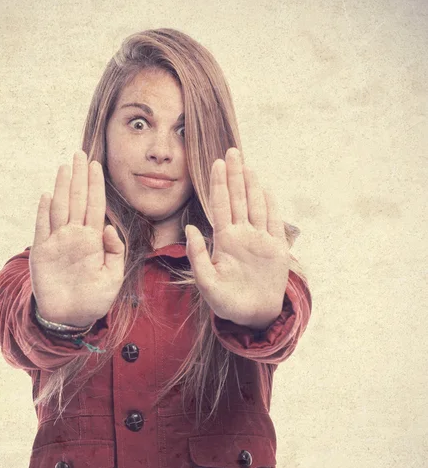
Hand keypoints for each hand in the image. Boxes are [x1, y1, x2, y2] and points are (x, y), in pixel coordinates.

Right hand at [29, 151, 124, 325]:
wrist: (71, 318)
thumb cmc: (94, 299)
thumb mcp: (113, 277)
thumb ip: (114, 252)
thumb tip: (108, 227)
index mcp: (93, 241)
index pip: (94, 206)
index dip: (95, 186)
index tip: (96, 165)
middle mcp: (75, 236)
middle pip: (77, 200)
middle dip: (79, 177)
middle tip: (79, 154)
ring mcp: (57, 243)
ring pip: (60, 208)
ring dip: (62, 187)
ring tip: (65, 167)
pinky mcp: (42, 253)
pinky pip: (42, 228)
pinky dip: (43, 212)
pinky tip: (46, 195)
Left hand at [184, 148, 289, 328]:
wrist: (253, 316)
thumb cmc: (227, 302)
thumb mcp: (206, 282)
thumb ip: (197, 256)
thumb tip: (189, 228)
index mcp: (224, 241)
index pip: (220, 206)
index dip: (219, 184)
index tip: (216, 163)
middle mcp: (241, 236)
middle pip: (238, 199)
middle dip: (234, 175)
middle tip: (231, 151)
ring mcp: (259, 240)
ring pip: (256, 206)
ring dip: (251, 186)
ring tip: (247, 165)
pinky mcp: (276, 249)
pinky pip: (274, 222)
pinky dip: (271, 205)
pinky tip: (266, 189)